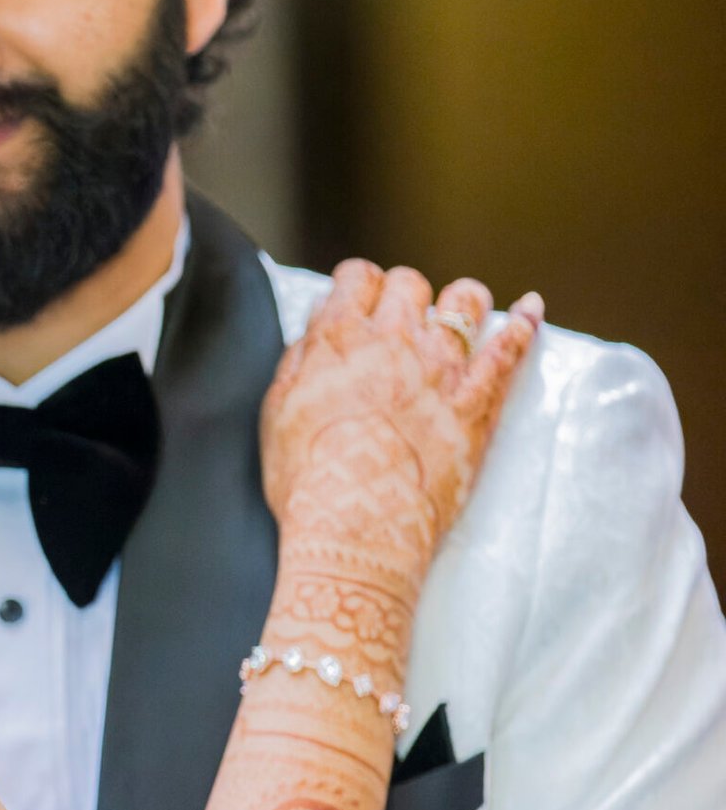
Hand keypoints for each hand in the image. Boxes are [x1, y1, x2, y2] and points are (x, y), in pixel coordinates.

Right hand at [263, 263, 543, 600]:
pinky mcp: (477, 404)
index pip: (358, 277)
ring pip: (464, 302)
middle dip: (405, 296)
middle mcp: (393, 340)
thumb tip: (316, 329)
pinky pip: (508, 352)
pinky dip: (523, 325)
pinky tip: (531, 310)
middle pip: (410, 285)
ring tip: (462, 312)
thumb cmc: (308, 483)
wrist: (356, 531)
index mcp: (339, 339)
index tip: (362, 301)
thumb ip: (298, 362)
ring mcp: (440, 369)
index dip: (360, 286)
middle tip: (402, 322)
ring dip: (461, 302)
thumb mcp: (277, 414)